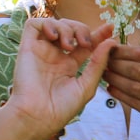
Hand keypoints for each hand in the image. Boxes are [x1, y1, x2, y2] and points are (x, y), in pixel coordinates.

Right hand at [7, 18, 116, 139]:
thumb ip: (99, 63)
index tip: (110, 28)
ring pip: (55, 24)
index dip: (98, 34)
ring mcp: (41, 51)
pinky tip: (54, 37)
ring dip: (67, 28)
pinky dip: (47, 24)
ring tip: (69, 46)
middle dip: (82, 30)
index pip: (85, 44)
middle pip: (71, 30)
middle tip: (85, 43)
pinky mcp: (27, 47)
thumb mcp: (87, 85)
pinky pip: (33, 24)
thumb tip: (111, 42)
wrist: (38, 116)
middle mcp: (55, 56)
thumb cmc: (62, 107)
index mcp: (69, 66)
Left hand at [103, 45, 139, 139]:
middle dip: (116, 64)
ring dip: (115, 79)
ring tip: (104, 73)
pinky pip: (136, 103)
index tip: (111, 48)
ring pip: (135, 87)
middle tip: (103, 60)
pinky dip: (121, 95)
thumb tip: (126, 50)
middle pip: (139, 70)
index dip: (126, 51)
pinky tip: (112, 88)